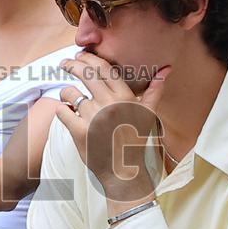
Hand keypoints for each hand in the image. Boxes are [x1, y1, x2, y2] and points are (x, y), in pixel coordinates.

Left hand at [56, 52, 169, 201]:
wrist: (123, 172)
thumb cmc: (134, 142)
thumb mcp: (147, 115)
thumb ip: (154, 91)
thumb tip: (165, 70)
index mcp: (125, 98)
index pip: (104, 69)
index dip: (89, 59)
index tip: (80, 56)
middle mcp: (110, 104)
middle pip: (85, 74)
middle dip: (72, 65)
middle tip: (64, 64)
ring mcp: (94, 118)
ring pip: (71, 93)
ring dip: (66, 92)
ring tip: (68, 95)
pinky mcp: (80, 132)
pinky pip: (62, 111)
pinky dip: (61, 110)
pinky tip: (65, 111)